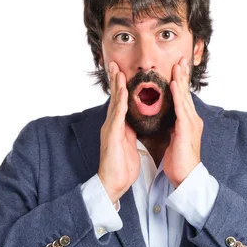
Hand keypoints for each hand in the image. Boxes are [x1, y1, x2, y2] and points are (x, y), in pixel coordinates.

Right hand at [97, 62, 140, 203]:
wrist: (113, 183)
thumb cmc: (122, 166)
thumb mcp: (129, 144)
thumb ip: (130, 131)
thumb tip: (136, 122)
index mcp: (118, 126)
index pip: (121, 102)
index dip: (121, 87)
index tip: (123, 72)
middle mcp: (112, 124)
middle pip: (115, 98)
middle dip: (115, 80)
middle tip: (115, 63)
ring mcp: (111, 129)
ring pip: (115, 103)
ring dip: (117, 86)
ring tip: (118, 71)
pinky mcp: (112, 136)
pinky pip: (117, 116)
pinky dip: (121, 103)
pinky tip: (123, 92)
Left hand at [162, 57, 203, 188]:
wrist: (186, 178)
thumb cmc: (178, 162)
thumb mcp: (173, 140)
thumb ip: (171, 127)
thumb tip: (165, 120)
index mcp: (187, 122)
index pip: (182, 98)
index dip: (179, 82)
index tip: (176, 68)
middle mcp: (191, 120)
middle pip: (185, 93)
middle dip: (182, 75)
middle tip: (180, 59)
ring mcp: (190, 123)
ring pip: (184, 97)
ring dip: (180, 80)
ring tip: (177, 65)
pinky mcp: (186, 129)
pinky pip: (181, 108)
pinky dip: (177, 95)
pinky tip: (173, 84)